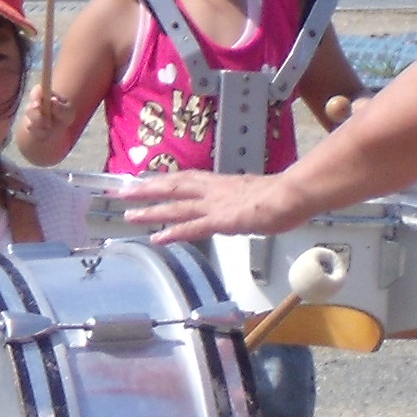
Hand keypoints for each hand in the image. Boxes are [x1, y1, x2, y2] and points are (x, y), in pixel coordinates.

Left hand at [112, 168, 303, 243]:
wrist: (294, 195)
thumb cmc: (285, 195)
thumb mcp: (258, 193)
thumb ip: (245, 198)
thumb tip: (244, 203)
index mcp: (223, 183)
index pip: (187, 178)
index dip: (166, 180)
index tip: (146, 181)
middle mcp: (214, 190)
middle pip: (173, 186)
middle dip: (146, 189)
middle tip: (121, 192)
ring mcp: (216, 205)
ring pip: (176, 205)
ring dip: (151, 210)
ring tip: (128, 215)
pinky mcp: (221, 220)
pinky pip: (192, 227)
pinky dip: (173, 232)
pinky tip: (157, 237)